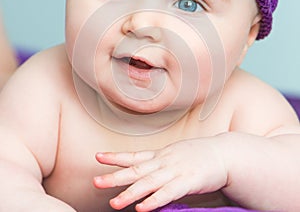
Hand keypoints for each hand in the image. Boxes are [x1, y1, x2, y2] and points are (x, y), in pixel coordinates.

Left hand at [93, 138, 227, 210]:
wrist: (223, 153)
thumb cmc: (198, 155)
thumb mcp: (175, 154)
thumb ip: (160, 163)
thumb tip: (146, 171)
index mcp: (161, 155)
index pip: (134, 155)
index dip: (115, 157)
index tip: (98, 156)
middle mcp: (164, 162)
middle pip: (136, 170)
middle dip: (115, 177)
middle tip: (96, 182)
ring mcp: (175, 171)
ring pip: (149, 183)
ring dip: (131, 193)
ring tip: (114, 203)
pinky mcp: (188, 181)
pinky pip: (168, 193)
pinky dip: (154, 200)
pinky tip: (143, 208)